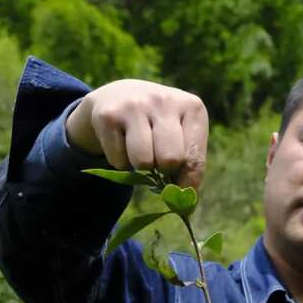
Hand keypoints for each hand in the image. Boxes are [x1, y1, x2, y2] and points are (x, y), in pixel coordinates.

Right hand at [66, 79, 208, 192]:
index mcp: (192, 107)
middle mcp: (164, 100)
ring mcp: (135, 105)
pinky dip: (120, 161)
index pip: (195, 159)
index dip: (187, 182)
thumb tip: (185, 207)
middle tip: (157, 159)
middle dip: (163, 169)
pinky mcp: (108, 115)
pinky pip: (118, 161)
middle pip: (170, 160)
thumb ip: (189, 167)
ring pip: (143, 162)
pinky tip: (121, 141)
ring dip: (140, 166)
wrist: (119, 95)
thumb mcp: (181, 135)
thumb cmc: (159, 125)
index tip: (179, 187)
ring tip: (140, 149)